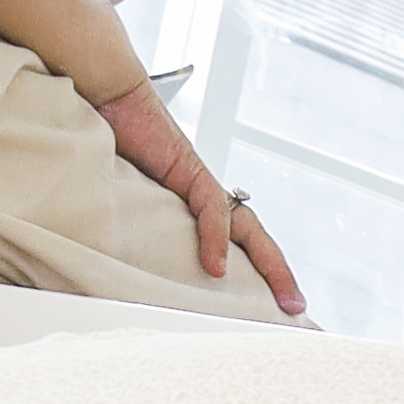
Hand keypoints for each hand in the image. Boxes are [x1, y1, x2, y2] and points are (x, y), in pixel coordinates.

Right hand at [94, 83, 304, 314]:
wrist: (108, 96)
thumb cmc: (110, 139)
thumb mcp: (125, 194)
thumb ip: (137, 222)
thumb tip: (126, 261)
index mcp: (191, 199)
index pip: (237, 237)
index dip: (257, 267)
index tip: (272, 301)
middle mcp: (203, 192)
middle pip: (253, 237)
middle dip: (278, 273)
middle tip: (295, 307)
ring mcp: (199, 181)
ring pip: (246, 228)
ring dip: (270, 264)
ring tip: (281, 297)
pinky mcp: (188, 168)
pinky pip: (211, 208)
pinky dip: (215, 239)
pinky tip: (215, 267)